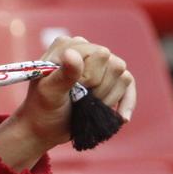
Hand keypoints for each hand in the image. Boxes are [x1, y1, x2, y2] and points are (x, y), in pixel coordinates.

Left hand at [0, 34, 136, 172]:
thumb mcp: (49, 93)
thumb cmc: (42, 109)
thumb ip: (63, 75)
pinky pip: (130, 85)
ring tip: (86, 107)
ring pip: (124, 78)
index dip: (90, 79)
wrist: (44, 127)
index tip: (72, 92)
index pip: (100, 55)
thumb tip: (73, 53)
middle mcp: (87, 49)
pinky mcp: (110, 79)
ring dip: (107, 99)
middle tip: (78, 100)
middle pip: (115, 66)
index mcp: (69, 46)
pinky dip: (126, 104)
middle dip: (98, 90)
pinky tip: (121, 118)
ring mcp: (100, 64)